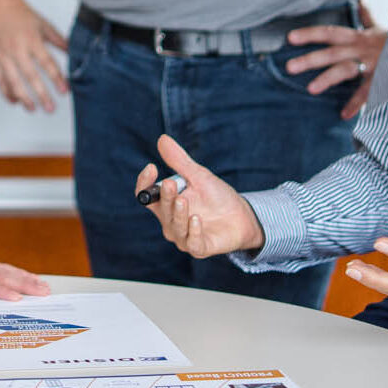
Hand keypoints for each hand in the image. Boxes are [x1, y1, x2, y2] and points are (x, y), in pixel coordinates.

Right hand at [0, 0, 67, 112]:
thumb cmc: (18, 12)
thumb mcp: (42, 24)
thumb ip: (58, 40)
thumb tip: (73, 52)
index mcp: (32, 40)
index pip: (47, 64)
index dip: (57, 79)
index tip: (64, 92)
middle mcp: (16, 49)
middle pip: (31, 77)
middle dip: (42, 95)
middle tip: (50, 109)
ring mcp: (1, 54)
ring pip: (13, 82)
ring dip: (23, 98)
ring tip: (32, 108)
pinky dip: (6, 91)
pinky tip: (14, 100)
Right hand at [135, 134, 264, 257]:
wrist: (242, 215)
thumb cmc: (216, 196)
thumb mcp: (198, 175)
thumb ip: (179, 161)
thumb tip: (162, 139)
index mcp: (165, 203)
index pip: (146, 195)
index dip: (144, 183)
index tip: (151, 167)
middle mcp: (170, 221)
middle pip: (160, 210)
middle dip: (165, 196)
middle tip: (170, 183)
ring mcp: (183, 236)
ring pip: (174, 227)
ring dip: (178, 214)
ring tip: (184, 200)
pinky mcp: (199, 248)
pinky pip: (191, 242)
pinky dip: (192, 231)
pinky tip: (197, 219)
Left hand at [286, 0, 384, 118]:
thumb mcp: (380, 28)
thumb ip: (366, 16)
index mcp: (358, 37)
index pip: (330, 33)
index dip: (310, 34)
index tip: (290, 38)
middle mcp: (361, 49)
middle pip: (332, 53)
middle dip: (310, 59)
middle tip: (289, 67)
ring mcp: (372, 64)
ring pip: (346, 69)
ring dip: (328, 78)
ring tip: (310, 89)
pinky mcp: (383, 79)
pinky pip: (368, 92)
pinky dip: (356, 104)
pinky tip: (344, 115)